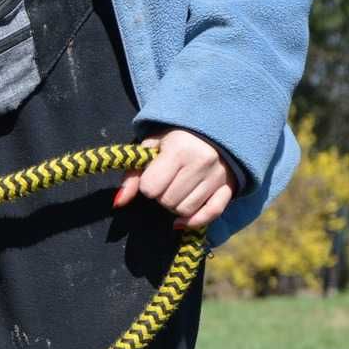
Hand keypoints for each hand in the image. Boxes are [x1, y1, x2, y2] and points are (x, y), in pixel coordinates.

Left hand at [113, 129, 235, 230]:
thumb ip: (133, 174)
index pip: (151, 188)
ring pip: (185, 210)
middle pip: (167, 201)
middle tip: (167, 181)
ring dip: (176, 206)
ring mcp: (218, 175)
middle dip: (161, 195)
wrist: (214, 127)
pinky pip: (212, 213)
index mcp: (180, 149)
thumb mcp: (152, 146)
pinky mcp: (229, 186)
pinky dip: (195, 221)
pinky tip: (182, 221)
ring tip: (178, 188)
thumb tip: (119, 202)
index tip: (154, 174)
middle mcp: (202, 162)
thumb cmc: (176, 137)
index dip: (148, 185)